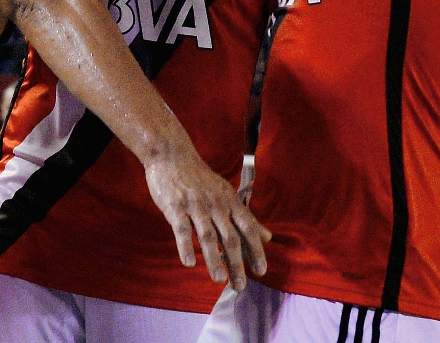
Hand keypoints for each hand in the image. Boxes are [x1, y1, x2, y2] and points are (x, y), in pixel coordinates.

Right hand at [143, 149, 271, 291]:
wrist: (172, 155)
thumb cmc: (200, 178)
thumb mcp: (227, 194)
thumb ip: (246, 217)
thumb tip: (268, 237)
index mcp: (230, 202)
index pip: (247, 228)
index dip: (255, 250)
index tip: (261, 271)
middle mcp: (216, 204)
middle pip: (230, 237)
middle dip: (237, 263)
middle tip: (240, 286)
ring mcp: (195, 205)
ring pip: (207, 236)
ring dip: (213, 260)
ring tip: (219, 280)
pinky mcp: (175, 206)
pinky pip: (181, 229)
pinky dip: (185, 246)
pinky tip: (189, 263)